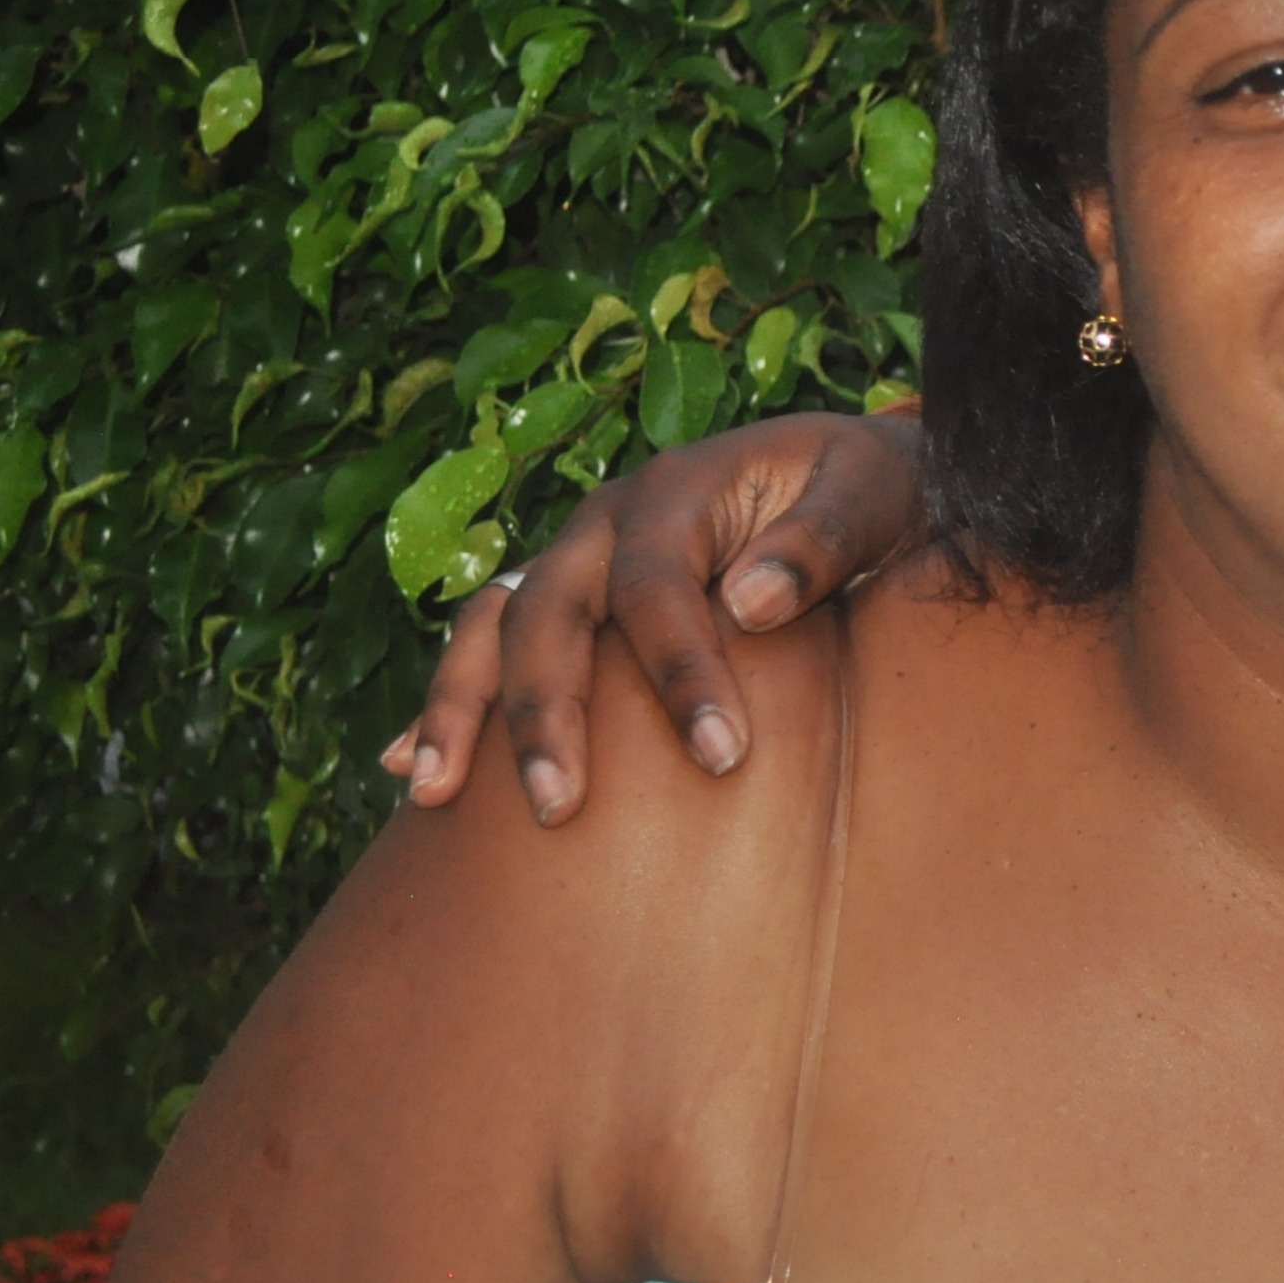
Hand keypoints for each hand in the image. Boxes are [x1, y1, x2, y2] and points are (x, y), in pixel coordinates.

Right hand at [380, 405, 924, 823]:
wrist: (856, 474)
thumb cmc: (873, 490)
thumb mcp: (873, 494)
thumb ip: (822, 542)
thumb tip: (749, 603)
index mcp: (680, 488)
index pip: (658, 585)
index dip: (681, 670)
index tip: (723, 757)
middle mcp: (609, 521)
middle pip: (549, 610)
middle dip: (546, 711)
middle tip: (559, 808)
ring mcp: (578, 559)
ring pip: (494, 626)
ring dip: (460, 707)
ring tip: (430, 793)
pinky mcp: (571, 601)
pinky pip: (491, 646)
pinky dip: (451, 705)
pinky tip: (410, 771)